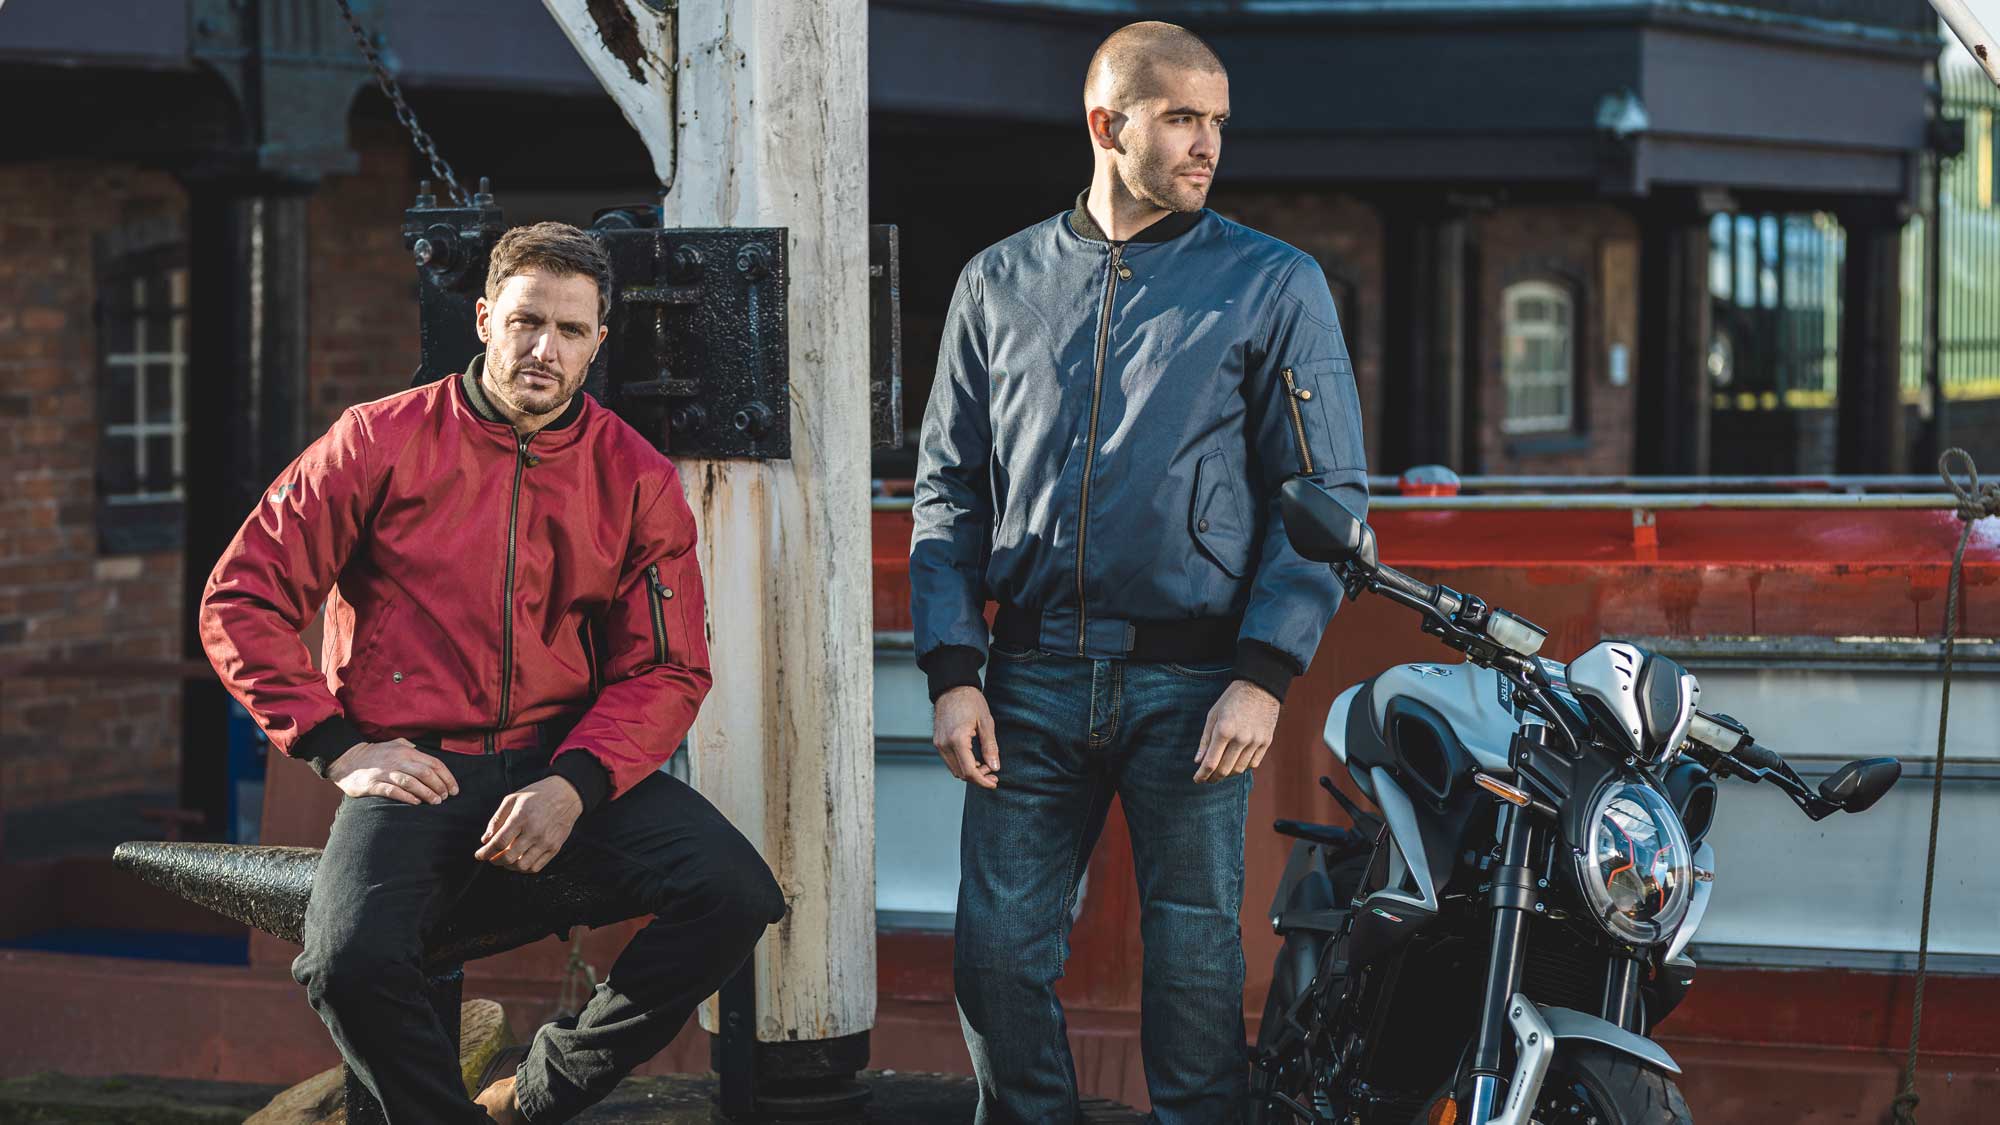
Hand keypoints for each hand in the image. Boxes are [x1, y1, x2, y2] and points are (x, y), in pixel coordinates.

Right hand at [327, 739, 459, 804]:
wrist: (346, 760)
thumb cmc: (374, 754)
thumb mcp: (393, 745)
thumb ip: (409, 747)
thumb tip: (423, 752)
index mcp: (406, 751)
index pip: (433, 763)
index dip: (447, 777)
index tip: (454, 789)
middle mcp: (398, 760)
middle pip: (426, 773)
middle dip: (440, 786)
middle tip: (445, 797)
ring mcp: (385, 772)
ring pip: (412, 782)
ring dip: (427, 793)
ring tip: (436, 802)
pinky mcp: (373, 784)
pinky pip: (393, 791)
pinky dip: (407, 797)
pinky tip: (416, 803)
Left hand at [473, 776, 582, 873]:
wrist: (567, 794)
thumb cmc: (537, 795)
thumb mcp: (513, 799)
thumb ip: (497, 819)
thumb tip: (486, 840)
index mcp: (521, 817)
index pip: (499, 842)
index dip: (485, 852)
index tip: (479, 855)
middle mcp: (534, 831)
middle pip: (508, 857)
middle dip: (495, 861)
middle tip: (491, 857)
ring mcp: (546, 841)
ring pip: (521, 866)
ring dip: (509, 866)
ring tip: (505, 859)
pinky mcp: (555, 847)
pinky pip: (536, 867)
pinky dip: (524, 868)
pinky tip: (519, 860)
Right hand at [932, 685, 999, 788]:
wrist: (952, 687)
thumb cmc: (971, 701)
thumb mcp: (986, 722)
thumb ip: (990, 747)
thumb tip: (995, 767)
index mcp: (957, 740)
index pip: (969, 771)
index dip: (983, 781)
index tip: (994, 782)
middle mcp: (944, 745)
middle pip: (961, 774)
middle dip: (978, 777)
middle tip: (993, 771)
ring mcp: (938, 744)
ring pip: (954, 769)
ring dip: (969, 772)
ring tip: (985, 764)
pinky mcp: (937, 742)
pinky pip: (949, 761)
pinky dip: (962, 764)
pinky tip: (974, 759)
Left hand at [1194, 680, 1280, 782]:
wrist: (1260, 687)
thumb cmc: (1232, 699)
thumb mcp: (1213, 715)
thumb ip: (1205, 740)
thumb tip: (1198, 761)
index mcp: (1224, 730)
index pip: (1210, 762)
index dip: (1202, 775)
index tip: (1197, 780)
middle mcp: (1240, 739)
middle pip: (1225, 770)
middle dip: (1213, 778)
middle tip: (1207, 779)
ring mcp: (1255, 741)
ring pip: (1239, 769)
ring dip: (1227, 774)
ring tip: (1220, 772)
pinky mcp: (1266, 742)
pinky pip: (1253, 763)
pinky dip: (1242, 767)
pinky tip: (1236, 763)